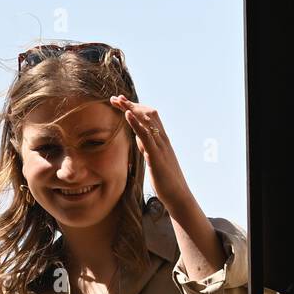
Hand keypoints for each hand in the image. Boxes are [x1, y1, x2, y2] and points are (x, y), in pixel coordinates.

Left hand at [110, 96, 190, 212]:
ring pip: (147, 121)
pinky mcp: (157, 156)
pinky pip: (146, 136)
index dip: (134, 108)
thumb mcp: (153, 159)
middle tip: (115, 97)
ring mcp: (161, 146)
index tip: (120, 102)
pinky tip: (127, 115)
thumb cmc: (166, 180)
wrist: (178, 195)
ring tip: (118, 100)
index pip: (148, 118)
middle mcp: (162, 139)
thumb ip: (147, 147)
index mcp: (161, 140)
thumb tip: (139, 138)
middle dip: (131, 104)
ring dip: (131, 108)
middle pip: (147, 114)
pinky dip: (136, 123)